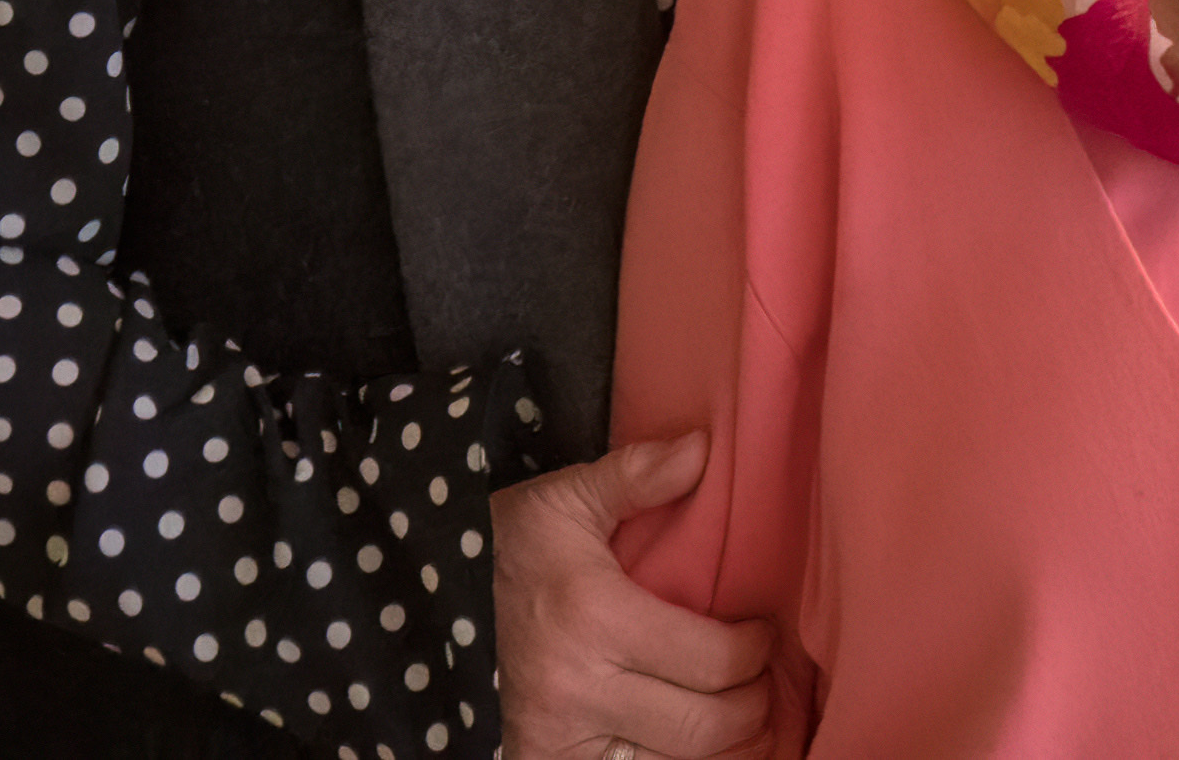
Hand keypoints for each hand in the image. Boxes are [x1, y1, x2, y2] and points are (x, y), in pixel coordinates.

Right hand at [492, 431, 775, 758]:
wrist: (416, 609)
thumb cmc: (498, 553)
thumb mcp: (559, 503)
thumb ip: (634, 477)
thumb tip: (702, 448)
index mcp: (594, 620)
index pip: (713, 661)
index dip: (755, 652)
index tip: (761, 634)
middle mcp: (578, 693)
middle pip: (703, 727)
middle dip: (751, 707)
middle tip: (759, 680)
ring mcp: (558, 742)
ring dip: (717, 745)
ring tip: (731, 710)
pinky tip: (682, 739)